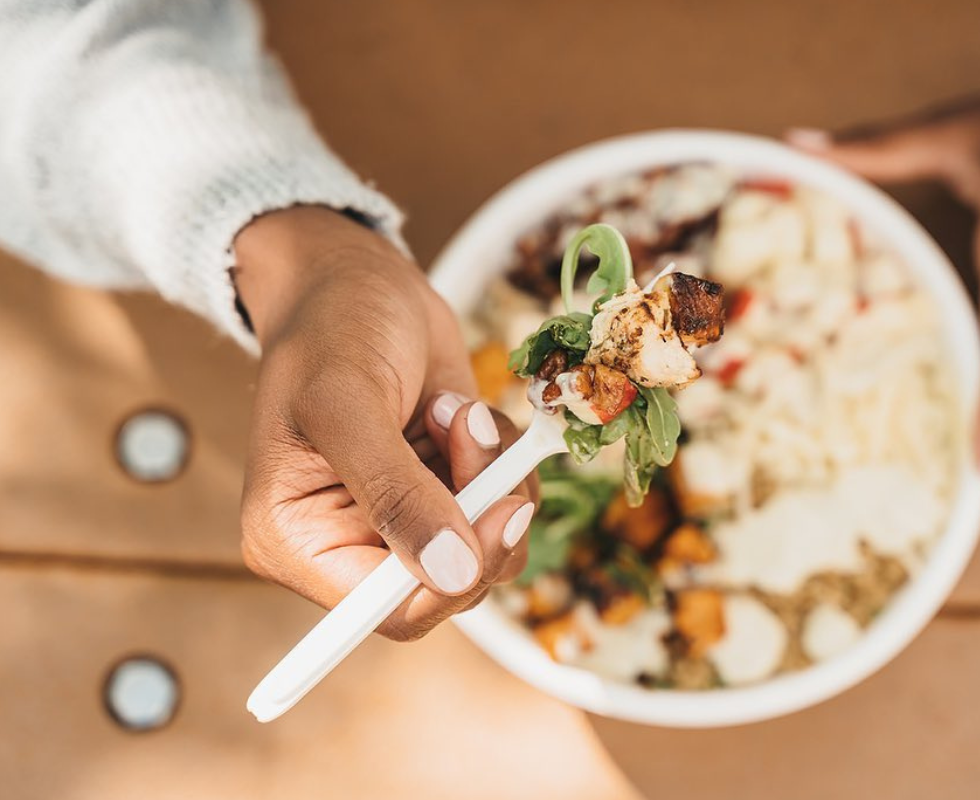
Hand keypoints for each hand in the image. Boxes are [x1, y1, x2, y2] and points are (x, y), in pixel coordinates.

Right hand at [233, 206, 534, 639]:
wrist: (358, 279)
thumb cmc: (329, 328)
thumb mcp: (348, 404)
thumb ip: (395, 493)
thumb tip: (451, 575)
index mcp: (298, 543)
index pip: (388, 612)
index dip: (452, 578)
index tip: (495, 509)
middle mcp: (352, 545)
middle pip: (452, 585)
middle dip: (481, 511)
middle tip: (469, 432)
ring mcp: (407, 519)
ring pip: (491, 546)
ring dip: (495, 476)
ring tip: (455, 411)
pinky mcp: (448, 490)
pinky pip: (505, 504)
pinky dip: (504, 459)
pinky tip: (464, 412)